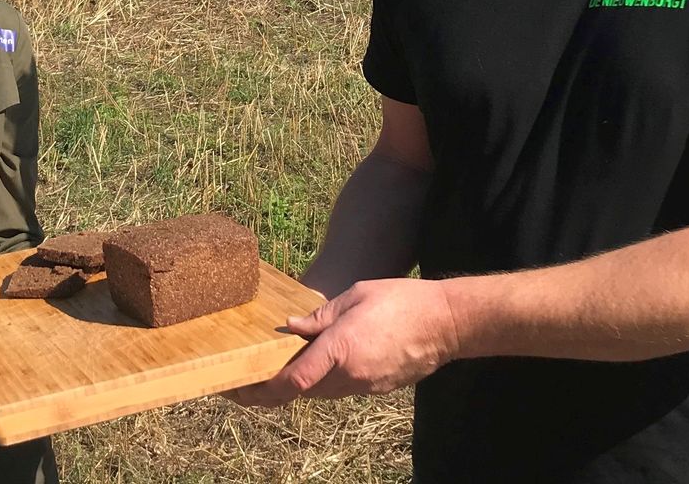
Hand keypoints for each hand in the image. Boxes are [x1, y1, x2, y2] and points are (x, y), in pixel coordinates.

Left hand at [225, 278, 460, 406]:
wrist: (447, 323)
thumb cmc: (402, 300)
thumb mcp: (355, 296)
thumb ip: (320, 316)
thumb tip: (290, 328)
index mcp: (340, 349)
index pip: (292, 381)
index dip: (263, 389)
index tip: (240, 389)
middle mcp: (350, 375)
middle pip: (301, 390)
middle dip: (273, 390)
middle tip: (247, 383)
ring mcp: (365, 386)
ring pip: (321, 392)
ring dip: (299, 385)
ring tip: (276, 373)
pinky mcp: (377, 388)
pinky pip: (341, 389)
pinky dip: (324, 381)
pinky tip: (317, 366)